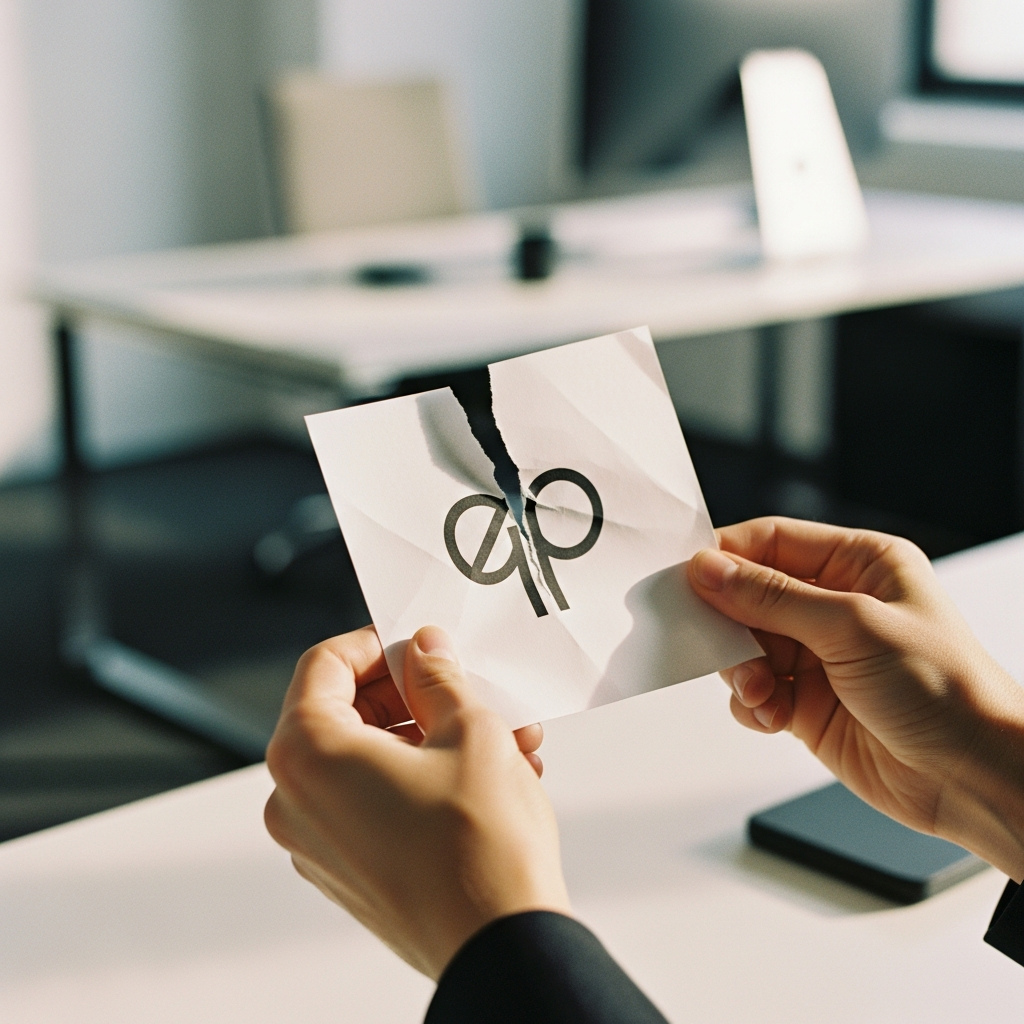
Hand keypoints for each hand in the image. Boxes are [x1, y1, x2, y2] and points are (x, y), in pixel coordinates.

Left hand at [263, 624, 570, 979]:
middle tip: (470, 688)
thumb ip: (437, 677)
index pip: (324, 665)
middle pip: (345, 713)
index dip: (376, 642)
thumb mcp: (469, 729)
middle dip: (415, 695)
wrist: (501, 947)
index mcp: (308, 755)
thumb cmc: (481, 840)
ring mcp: (316, 844)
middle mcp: (294, 801)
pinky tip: (486, 776)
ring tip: (505, 736)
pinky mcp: (347, 873)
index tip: (419, 642)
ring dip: (432, 737)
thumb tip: (425, 649)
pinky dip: (422, 777)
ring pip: (369, 759)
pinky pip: (373, 800)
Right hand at [688, 517, 1023, 881]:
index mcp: (859, 563)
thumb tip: (708, 569)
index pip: (771, 542)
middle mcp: (835, 604)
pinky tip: (775, 716)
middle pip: (748, 595)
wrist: (974, 777)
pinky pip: (752, 691)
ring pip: (743, 646)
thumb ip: (771, 597)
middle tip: (714, 643)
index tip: (688, 579)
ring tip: (763, 691)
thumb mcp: (852, 626)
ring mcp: (818, 655)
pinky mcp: (806, 702)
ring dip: (740, 670)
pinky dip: (751, 704)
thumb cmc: (945, 690)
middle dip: (728, 622)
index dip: (726, 557)